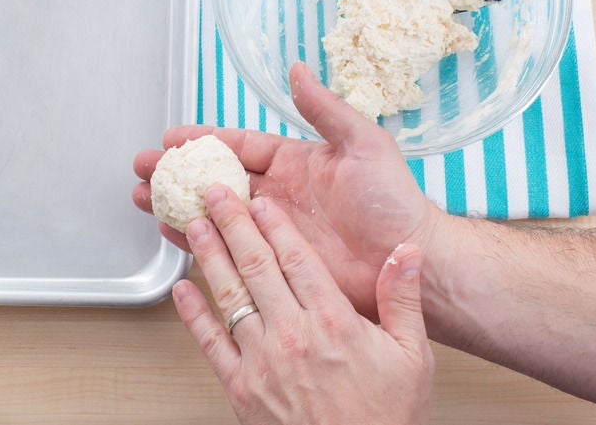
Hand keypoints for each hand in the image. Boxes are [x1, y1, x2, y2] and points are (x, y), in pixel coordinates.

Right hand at [134, 62, 444, 316]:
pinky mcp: (273, 261)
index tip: (170, 137)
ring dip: (176, 203)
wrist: (412, 261)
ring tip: (140, 198)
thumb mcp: (363, 144)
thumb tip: (298, 69)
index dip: (202, 139)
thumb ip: (325, 110)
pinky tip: (170, 232)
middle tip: (141, 168)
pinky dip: (196, 239)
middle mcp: (278, 193)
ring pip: (212, 211)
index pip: (238, 144)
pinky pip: (227, 248)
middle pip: (214, 177)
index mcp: (295, 162)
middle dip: (176, 172)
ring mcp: (272, 228)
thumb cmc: (393, 202)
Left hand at [173, 185, 432, 424]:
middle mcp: (294, 335)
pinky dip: (193, 313)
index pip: (297, 258)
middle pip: (257, 266)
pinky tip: (182, 289)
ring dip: (209, 256)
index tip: (260, 200)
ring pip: (230, 295)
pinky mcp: (241, 389)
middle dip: (233, 224)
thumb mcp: (414, 357)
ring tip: (194, 226)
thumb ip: (403, 299)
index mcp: (334, 321)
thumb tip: (408, 251)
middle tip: (215, 194)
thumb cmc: (386, 420)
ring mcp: (263, 361)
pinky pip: (211, 343)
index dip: (275, 224)